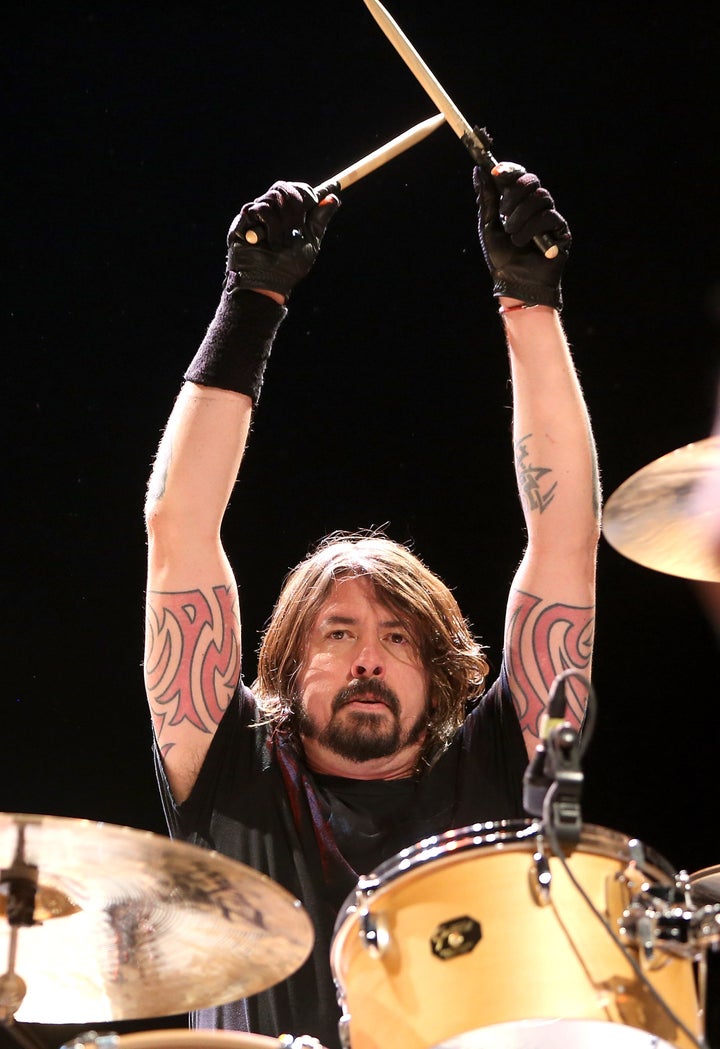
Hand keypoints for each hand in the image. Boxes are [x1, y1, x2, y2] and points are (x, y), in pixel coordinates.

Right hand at [226, 181, 340, 298]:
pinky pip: (261, 208)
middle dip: (296, 204)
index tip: (319, 195)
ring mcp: (256, 214)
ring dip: (283, 221)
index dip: (306, 190)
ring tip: (280, 241)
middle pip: (284, 187)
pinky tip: (269, 240)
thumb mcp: (310, 242)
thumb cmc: (289, 267)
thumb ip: (319, 220)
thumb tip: (333, 198)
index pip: (296, 190)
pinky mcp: (243, 219)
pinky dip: (271, 225)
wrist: (268, 282)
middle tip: (297, 225)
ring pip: (273, 196)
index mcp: (287, 215)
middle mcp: (271, 212)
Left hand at [473, 163, 570, 308]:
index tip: (495, 172)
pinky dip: (532, 228)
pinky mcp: (561, 230)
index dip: (509, 171)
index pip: (519, 176)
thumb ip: (486, 199)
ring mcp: (549, 217)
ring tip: (511, 233)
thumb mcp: (488, 226)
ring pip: (541, 197)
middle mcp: (535, 207)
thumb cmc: (501, 258)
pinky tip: (522, 242)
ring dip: (521, 215)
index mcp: (518, 203)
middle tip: (503, 211)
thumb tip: (478, 172)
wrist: (514, 284)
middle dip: (515, 192)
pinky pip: (549, 216)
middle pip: (532, 180)